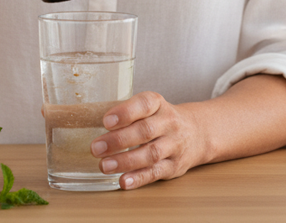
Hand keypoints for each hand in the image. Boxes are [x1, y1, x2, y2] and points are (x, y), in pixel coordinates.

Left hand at [89, 92, 207, 190]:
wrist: (198, 133)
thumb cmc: (161, 119)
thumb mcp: (150, 108)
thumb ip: (126, 113)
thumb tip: (88, 121)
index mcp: (159, 104)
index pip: (145, 104)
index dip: (125, 112)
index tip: (106, 121)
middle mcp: (169, 123)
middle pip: (145, 131)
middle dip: (119, 140)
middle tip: (96, 148)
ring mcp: (173, 145)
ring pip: (150, 153)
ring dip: (125, 161)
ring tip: (104, 166)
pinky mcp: (174, 166)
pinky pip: (156, 172)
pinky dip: (139, 178)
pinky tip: (123, 181)